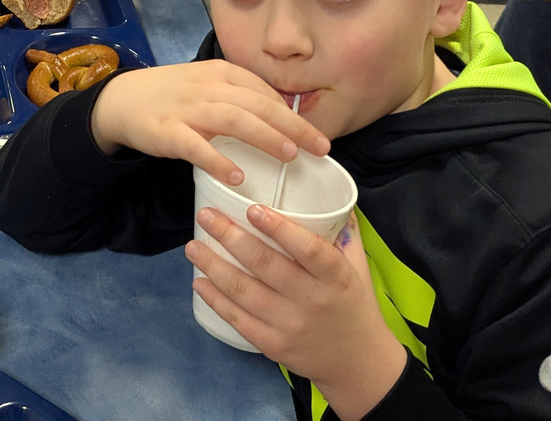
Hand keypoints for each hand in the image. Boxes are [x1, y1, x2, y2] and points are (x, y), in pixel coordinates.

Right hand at [90, 60, 330, 183]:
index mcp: (223, 73)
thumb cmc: (175, 95)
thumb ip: (240, 97)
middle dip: (292, 125)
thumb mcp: (209, 85)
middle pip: (258, 104)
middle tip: (319, 147)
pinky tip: (237, 176)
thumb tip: (281, 118)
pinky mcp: (167, 131)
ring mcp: (188, 108)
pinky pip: (195, 145)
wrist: (122, 98)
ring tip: (289, 155)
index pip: (265, 91)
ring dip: (265, 136)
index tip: (316, 136)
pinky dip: (217, 160)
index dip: (294, 113)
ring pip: (234, 119)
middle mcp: (209, 86)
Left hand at [187, 207, 406, 420]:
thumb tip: (329, 190)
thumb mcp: (357, 264)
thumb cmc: (355, 303)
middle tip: (207, 216)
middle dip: (230, 237)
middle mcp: (311, 300)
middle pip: (265, 265)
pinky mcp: (273, 345)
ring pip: (244, 292)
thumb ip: (343, 230)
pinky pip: (238, 320)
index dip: (279, 228)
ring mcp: (289, 326)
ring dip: (214, 266)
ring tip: (193, 246)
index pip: (307, 249)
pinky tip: (200, 281)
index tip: (253, 208)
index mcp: (335, 276)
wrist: (357, 361)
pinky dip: (216, 300)